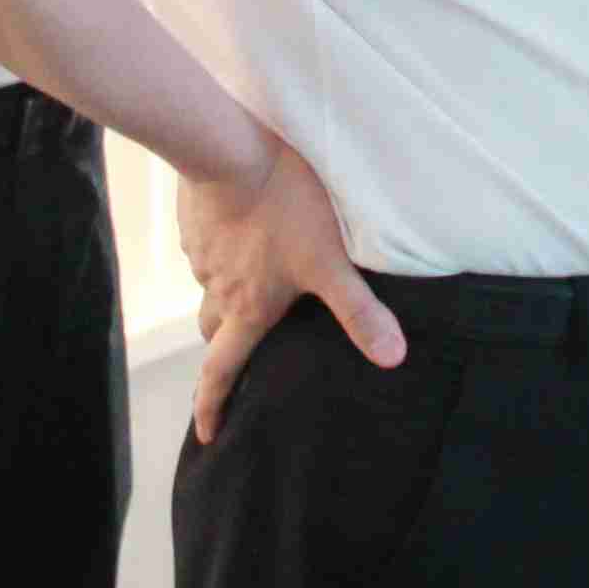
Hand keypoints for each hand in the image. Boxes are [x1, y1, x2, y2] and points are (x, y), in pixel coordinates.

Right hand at [177, 129, 407, 440]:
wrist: (229, 152)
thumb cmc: (285, 210)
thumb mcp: (331, 263)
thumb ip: (360, 310)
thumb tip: (393, 358)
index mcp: (247, 310)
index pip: (220, 373)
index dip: (212, 408)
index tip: (207, 435)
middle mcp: (216, 290)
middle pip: (213, 332)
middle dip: (224, 346)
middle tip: (239, 350)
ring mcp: (201, 257)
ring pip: (210, 288)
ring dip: (226, 294)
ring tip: (251, 282)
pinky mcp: (196, 225)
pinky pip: (206, 251)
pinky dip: (222, 253)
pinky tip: (243, 232)